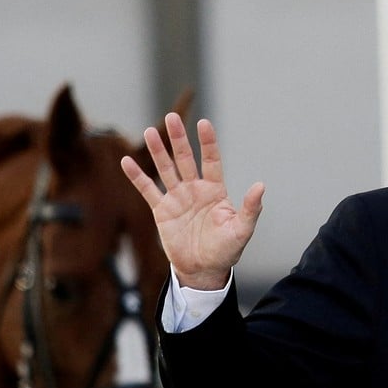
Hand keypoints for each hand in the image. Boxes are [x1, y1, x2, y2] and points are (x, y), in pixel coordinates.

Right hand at [121, 114, 263, 289]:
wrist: (203, 270)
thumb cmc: (226, 250)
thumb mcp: (242, 230)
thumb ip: (250, 208)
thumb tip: (261, 186)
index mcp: (215, 191)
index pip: (212, 160)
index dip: (208, 143)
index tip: (204, 123)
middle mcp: (195, 189)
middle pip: (185, 159)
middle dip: (178, 139)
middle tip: (171, 117)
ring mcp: (177, 198)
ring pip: (166, 169)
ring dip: (158, 152)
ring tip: (149, 132)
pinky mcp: (162, 211)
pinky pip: (148, 190)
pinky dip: (137, 176)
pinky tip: (126, 161)